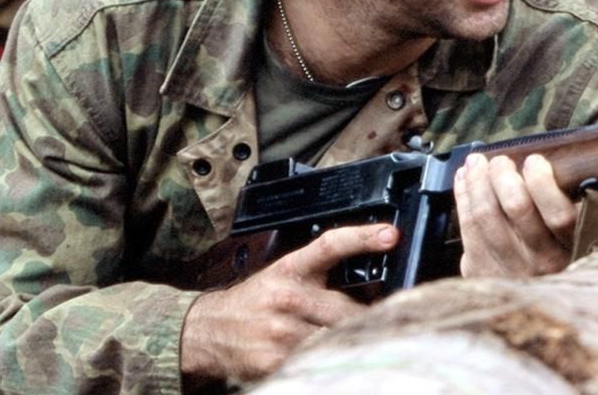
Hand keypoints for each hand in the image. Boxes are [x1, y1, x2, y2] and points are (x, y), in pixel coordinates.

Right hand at [180, 223, 398, 384]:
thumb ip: (318, 279)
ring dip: (350, 342)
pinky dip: (328, 360)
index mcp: (290, 270)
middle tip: (385, 323)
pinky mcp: (276, 360)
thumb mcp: (280, 277)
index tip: (389, 235)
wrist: (208, 330)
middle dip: (367, 318)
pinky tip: (327, 358)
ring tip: (358, 345)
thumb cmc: (251, 303)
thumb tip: (368, 287)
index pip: (330, 246)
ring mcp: (281, 330)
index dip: (361, 238)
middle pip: (347, 308)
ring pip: (336, 337)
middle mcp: (287, 297)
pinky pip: (317, 361)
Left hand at [455, 153, 579, 277]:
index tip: (534, 161)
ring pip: (485, 215)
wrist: (533, 316)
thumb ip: (570, 210)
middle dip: (503, 174)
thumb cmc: (555, 263)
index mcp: (570, 251)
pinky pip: (466, 228)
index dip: (542, 182)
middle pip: (516, 207)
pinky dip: (463, 197)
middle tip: (501, 161)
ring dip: (477, 181)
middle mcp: (541, 263)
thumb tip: (547, 167)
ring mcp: (508, 270)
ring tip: (476, 164)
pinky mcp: (481, 273)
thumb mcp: (577, 242)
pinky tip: (463, 181)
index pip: (559, 214)